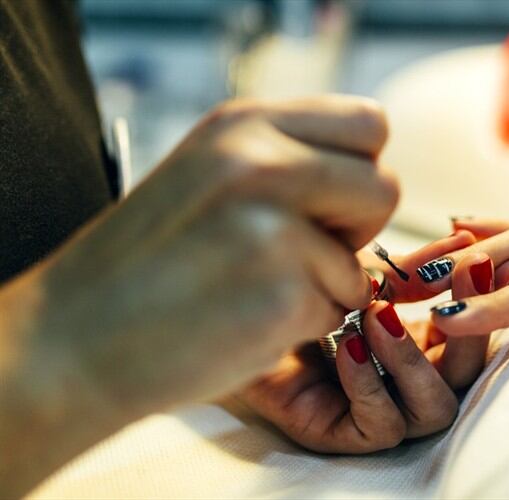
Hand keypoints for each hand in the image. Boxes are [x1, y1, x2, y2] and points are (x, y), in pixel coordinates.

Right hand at [16, 95, 398, 417]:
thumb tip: (370, 178)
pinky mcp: (283, 293)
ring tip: (257, 289)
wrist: (74, 337)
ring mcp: (273, 227)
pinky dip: (306, 325)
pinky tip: (247, 320)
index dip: (359, 170)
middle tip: (300, 251)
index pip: (369, 124)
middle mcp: (262, 162)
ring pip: (364, 262)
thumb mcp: (210, 174)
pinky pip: (339, 310)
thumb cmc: (150, 262)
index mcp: (245, 123)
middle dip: (358, 228)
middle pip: (384, 187)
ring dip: (327, 286)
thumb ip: (288, 160)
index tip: (323, 202)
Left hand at [239, 247, 508, 452]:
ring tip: (380, 314)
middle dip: (471, 328)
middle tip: (462, 279)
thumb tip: (462, 241)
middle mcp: (414, 382)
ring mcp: (386, 411)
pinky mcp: (348, 436)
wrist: (237, 315)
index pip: (477, 332)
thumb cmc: (305, 292)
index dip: (496, 300)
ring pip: (435, 408)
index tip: (508, 260)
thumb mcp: (366, 273)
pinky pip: (381, 424)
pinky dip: (369, 382)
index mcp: (428, 344)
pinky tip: (347, 343)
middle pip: (470, 376)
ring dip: (412, 358)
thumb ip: (414, 270)